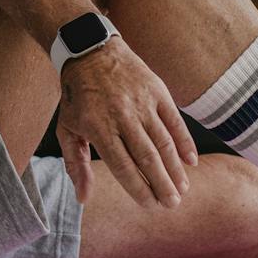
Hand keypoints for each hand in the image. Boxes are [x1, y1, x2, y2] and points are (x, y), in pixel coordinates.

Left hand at [55, 36, 199, 208]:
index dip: (138, 188)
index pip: (123, 166)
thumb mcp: (66, 129)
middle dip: (161, 184)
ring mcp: (142, 102)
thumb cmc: (77, 97)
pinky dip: (185, 142)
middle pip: (147, 157)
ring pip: (163, 141)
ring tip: (182, 189)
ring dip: (175, 168)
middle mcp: (122, 115)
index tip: (149, 206)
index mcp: (98, 127)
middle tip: (172, 205)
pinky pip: (175, 120)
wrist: (91, 51)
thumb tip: (83, 198)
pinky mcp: (157, 90)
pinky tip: (191, 161)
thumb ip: (75, 164)